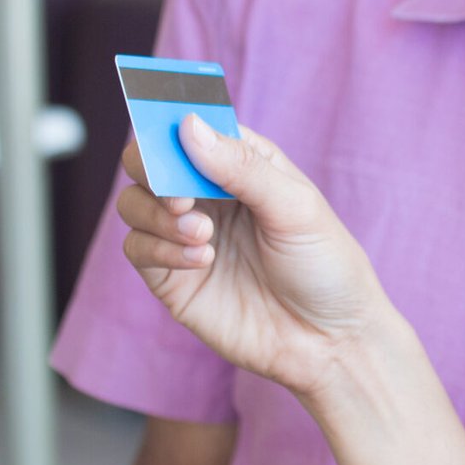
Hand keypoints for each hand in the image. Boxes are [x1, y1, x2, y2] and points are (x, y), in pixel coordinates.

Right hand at [115, 116, 402, 402]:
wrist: (330, 342)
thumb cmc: (326, 268)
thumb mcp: (295, 208)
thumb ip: (242, 167)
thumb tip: (187, 126)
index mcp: (243, 166)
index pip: (194, 127)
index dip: (174, 121)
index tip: (171, 128)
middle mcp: (209, 195)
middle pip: (149, 160)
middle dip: (152, 167)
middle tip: (179, 191)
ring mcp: (187, 236)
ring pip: (133, 203)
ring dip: (157, 212)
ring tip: (201, 232)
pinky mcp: (173, 278)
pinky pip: (137, 249)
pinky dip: (159, 249)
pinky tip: (201, 260)